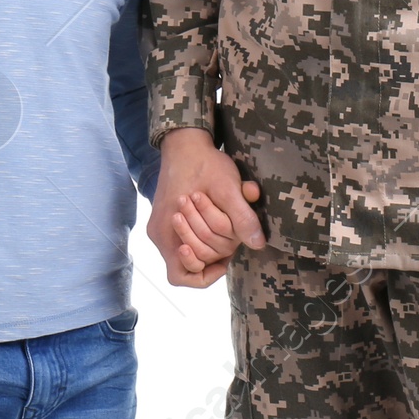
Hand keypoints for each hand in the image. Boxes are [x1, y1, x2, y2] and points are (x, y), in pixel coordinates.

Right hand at [149, 128, 263, 287]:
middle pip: (187, 264)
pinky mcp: (165, 217)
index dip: (205, 275)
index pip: (181, 276)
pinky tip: (218, 221)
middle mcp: (159, 234)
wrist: (185, 141)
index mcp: (166, 232)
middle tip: (231, 240)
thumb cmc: (204, 163)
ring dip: (208, 242)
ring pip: (186, 250)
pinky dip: (201, 233)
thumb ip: (241, 217)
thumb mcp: (227, 188)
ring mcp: (160, 225)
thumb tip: (259, 244)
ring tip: (226, 228)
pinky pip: (183, 237)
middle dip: (211, 254)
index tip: (225, 258)